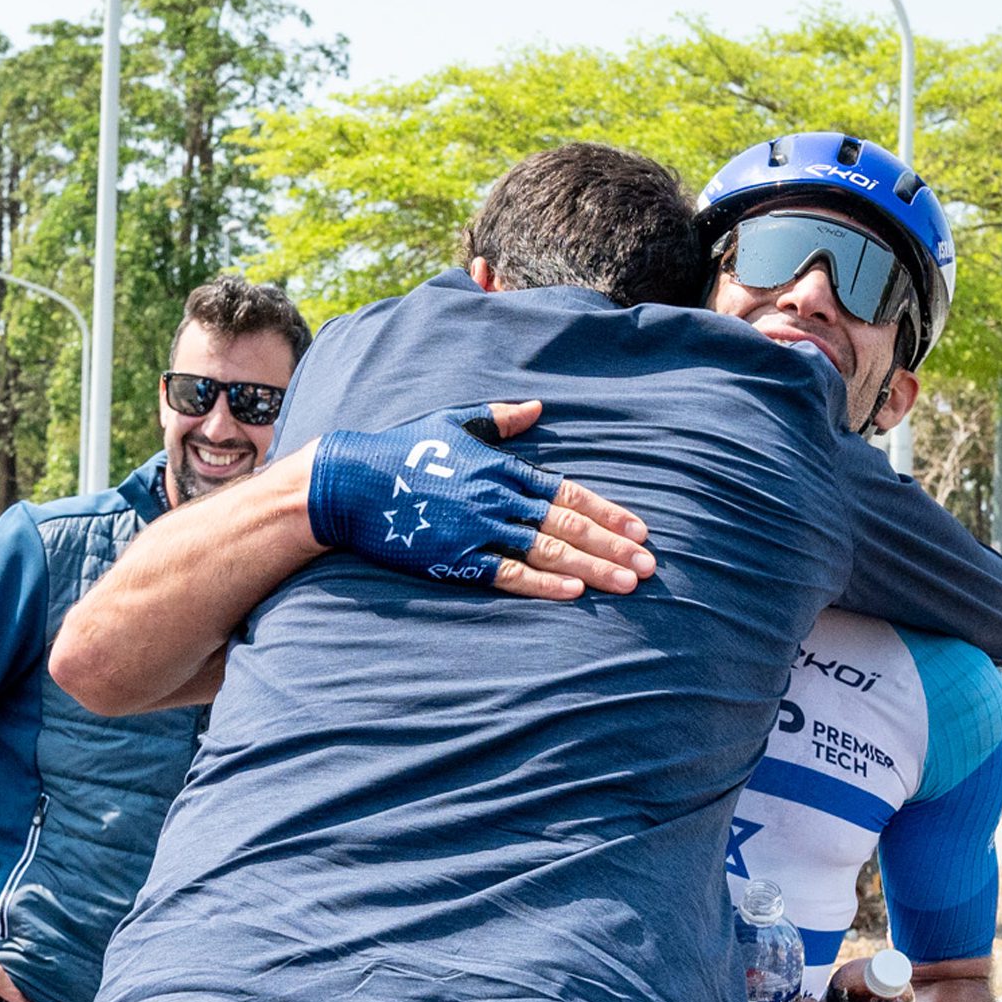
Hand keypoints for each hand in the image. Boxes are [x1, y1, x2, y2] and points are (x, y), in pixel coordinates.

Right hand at [304, 400, 652, 598]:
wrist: (351, 482)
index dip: (608, 512)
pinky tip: (575, 593)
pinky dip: (543, 583)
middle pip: (569, 524)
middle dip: (614, 545)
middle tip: (651, 566)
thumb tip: (537, 408)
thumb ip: (499, 419)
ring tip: (628, 584)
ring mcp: (478, 528)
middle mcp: (498, 497)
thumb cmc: (401, 451)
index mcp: (503, 468)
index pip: (569, 492)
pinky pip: (508, 573)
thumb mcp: (452, 423)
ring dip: (593, 568)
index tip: (641, 529)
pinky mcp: (455, 556)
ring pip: (548, 551)